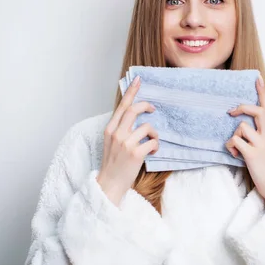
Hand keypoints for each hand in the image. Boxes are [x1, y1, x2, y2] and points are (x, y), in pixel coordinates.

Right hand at [97, 75, 158, 205]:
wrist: (109, 184)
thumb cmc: (113, 164)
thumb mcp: (111, 143)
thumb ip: (120, 129)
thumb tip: (134, 117)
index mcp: (110, 129)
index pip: (122, 106)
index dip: (131, 92)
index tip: (138, 80)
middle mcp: (116, 134)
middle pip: (134, 110)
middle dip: (146, 106)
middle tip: (153, 109)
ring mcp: (125, 143)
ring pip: (147, 127)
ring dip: (154, 133)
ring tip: (153, 142)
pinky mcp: (135, 153)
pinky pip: (153, 142)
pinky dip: (156, 145)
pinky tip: (153, 151)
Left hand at [226, 75, 264, 206]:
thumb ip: (261, 132)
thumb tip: (244, 122)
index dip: (262, 93)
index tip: (257, 78)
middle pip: (257, 111)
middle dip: (242, 108)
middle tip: (231, 113)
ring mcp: (261, 144)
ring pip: (242, 127)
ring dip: (234, 137)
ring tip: (237, 148)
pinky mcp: (252, 154)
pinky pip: (234, 142)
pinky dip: (230, 147)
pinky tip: (235, 155)